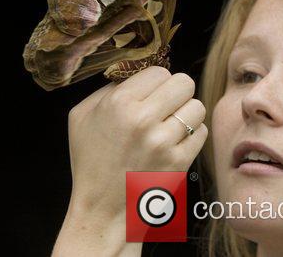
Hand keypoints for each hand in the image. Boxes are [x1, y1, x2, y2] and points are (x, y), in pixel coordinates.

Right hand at [67, 65, 206, 216]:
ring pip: (197, 107)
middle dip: (177, 93)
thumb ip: (108, 89)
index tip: (151, 94)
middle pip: (184, 83)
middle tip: (167, 106)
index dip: (157, 81)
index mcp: (118, 103)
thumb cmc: (91, 162)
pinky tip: (175, 143)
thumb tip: (137, 73)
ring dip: (186, 114)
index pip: (159, 71)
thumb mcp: (82, 117)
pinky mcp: (179, 161)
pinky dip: (192, 135)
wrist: (102, 210)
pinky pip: (201, 132)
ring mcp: (164, 141)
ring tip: (171, 126)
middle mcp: (143, 119)